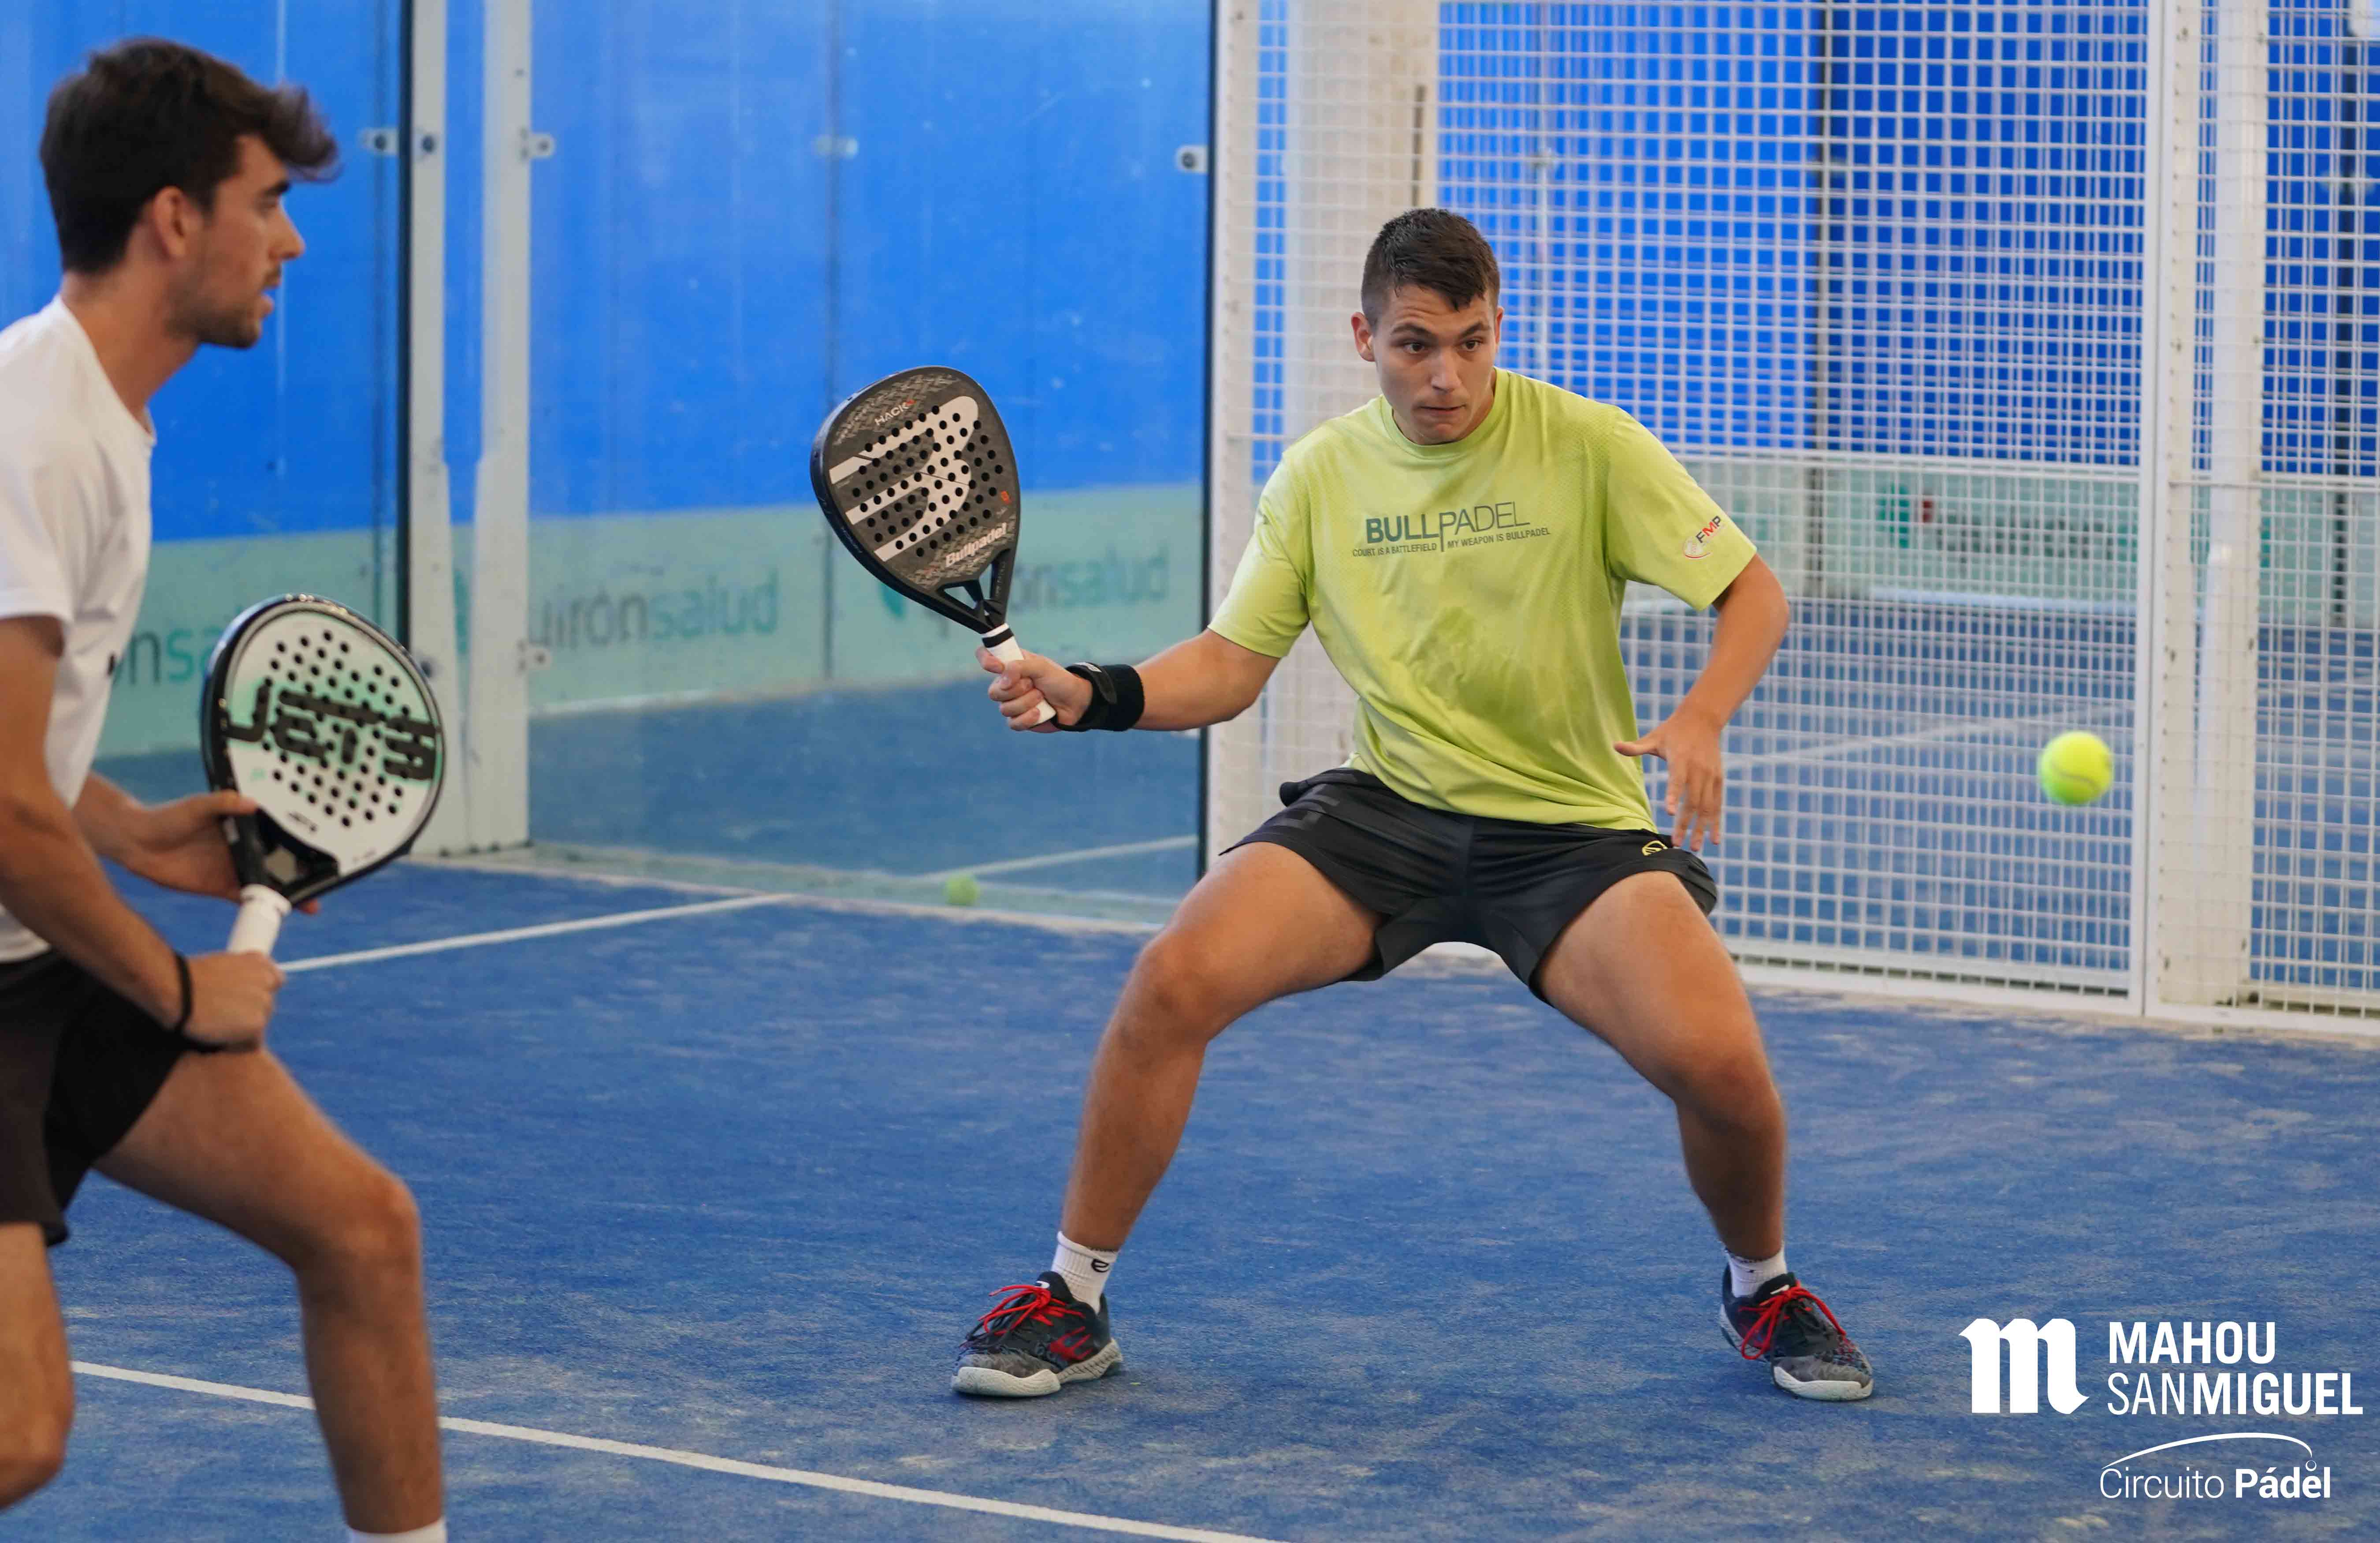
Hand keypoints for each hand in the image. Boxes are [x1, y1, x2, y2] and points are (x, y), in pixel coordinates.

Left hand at [122, 792, 315, 910]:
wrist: (135, 842)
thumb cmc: (165, 816)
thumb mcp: (196, 806)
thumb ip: (222, 803)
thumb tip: (250, 802)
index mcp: (241, 826)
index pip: (275, 837)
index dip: (296, 845)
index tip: (317, 852)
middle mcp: (241, 848)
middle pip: (276, 862)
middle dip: (299, 873)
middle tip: (321, 884)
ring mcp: (231, 868)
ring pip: (264, 882)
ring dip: (283, 893)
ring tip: (307, 904)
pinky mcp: (217, 886)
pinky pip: (244, 898)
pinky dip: (258, 905)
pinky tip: (274, 912)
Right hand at [177, 950, 283, 1048]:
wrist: (176, 989)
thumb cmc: (185, 978)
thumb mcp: (219, 966)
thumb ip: (238, 975)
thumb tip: (241, 989)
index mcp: (259, 962)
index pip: (274, 981)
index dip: (256, 994)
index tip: (240, 1001)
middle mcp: (267, 981)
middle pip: (265, 1007)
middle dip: (247, 1013)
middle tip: (219, 1015)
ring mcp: (265, 1003)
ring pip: (258, 1026)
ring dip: (241, 1030)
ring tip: (214, 1025)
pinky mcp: (257, 1024)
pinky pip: (251, 1043)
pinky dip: (236, 1045)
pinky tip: (217, 1037)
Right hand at [979, 646, 1090, 731]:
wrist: (1075, 701)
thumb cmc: (1058, 680)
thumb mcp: (1041, 666)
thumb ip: (1019, 667)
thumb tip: (1002, 681)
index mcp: (1010, 665)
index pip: (986, 656)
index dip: (986, 659)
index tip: (997, 666)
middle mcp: (1007, 683)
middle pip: (993, 692)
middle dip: (1015, 690)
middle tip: (1033, 684)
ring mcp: (1012, 703)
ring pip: (1004, 709)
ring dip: (1027, 702)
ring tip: (1041, 696)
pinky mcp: (1019, 720)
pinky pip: (1013, 723)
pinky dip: (1028, 718)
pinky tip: (1039, 713)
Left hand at [1615, 708, 1725, 850]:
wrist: (1702, 719)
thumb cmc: (1672, 730)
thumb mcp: (1654, 737)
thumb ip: (1636, 747)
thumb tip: (1614, 745)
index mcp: (1681, 759)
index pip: (1677, 780)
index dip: (1673, 796)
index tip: (1669, 814)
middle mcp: (1698, 770)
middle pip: (1693, 801)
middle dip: (1686, 824)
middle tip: (1677, 844)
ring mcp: (1710, 776)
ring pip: (1707, 807)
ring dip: (1701, 828)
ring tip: (1694, 848)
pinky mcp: (1718, 779)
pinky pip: (1717, 804)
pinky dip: (1715, 822)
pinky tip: (1714, 839)